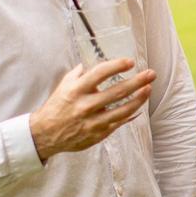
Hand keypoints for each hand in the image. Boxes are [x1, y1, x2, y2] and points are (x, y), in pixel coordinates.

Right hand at [30, 60, 154, 161]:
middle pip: (118, 92)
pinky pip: (119, 122)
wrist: (44, 134)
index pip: (99, 74)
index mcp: (76, 90)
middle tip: (151, 74)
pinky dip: (131, 114)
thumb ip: (80, 74)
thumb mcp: (63, 86)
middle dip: (138, 81)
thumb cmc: (57, 106)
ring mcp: (93, 121)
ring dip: (140, 98)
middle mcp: (85, 105)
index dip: (117, 66)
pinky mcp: (98, 134)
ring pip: (123, 110)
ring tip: (149, 89)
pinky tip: (139, 106)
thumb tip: (94, 62)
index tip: (130, 62)